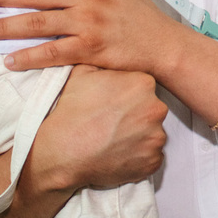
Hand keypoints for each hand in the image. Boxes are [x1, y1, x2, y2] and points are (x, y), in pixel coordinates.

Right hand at [33, 65, 167, 190]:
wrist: (61, 151)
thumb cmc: (71, 112)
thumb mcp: (82, 73)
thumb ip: (102, 62)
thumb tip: (106, 55)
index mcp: (143, 83)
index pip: (143, 86)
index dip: (128, 94)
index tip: (114, 103)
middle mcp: (156, 109)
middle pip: (151, 109)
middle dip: (136, 114)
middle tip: (113, 122)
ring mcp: (156, 137)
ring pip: (153, 133)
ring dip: (139, 136)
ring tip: (114, 139)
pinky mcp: (153, 162)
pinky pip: (151, 157)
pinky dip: (139, 157)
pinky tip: (119, 154)